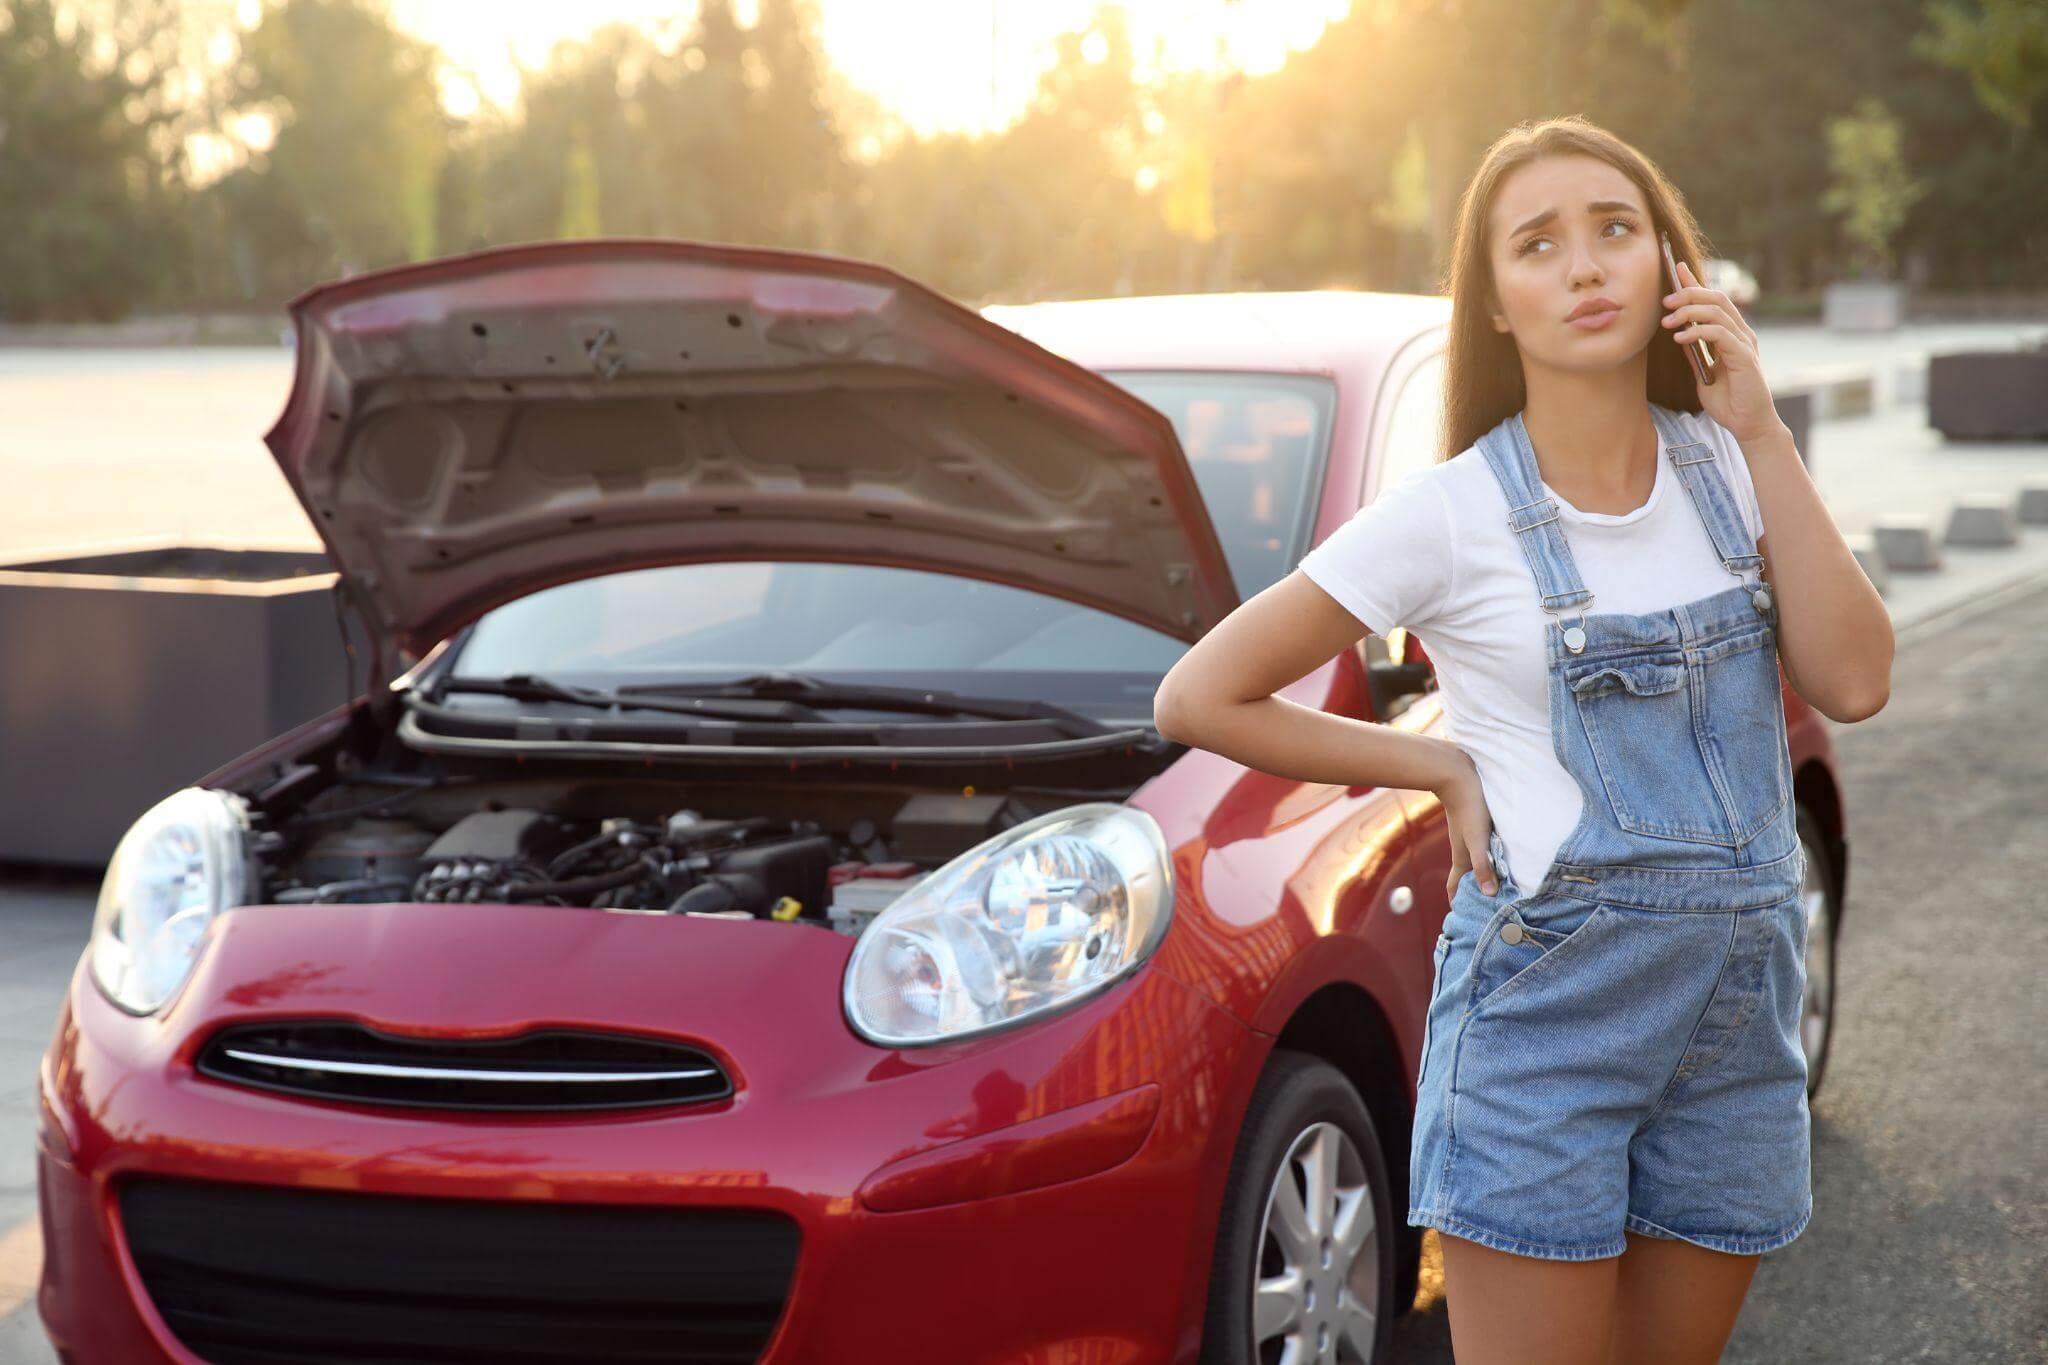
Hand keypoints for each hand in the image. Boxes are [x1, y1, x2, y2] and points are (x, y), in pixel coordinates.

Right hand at [1435, 753, 1498, 900]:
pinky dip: (1491, 860)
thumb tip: (1488, 895)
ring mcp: (1471, 840)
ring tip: (1500, 887)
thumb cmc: (1470, 809)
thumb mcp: (1478, 840)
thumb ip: (1483, 866)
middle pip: (1467, 878)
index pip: (1456, 887)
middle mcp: (1465, 852)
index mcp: (1462, 859)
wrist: (1459, 777)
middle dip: (1474, 894)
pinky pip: (1485, 851)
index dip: (1457, 902)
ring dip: (1485, 877)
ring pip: (1477, 864)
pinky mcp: (1478, 828)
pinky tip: (1504, 857)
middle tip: (1487, 908)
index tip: (1461, 917)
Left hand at [1662, 259, 1784, 443]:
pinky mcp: (1744, 357)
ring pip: (1718, 311)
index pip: (1714, 300)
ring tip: (1668, 322)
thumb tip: (1679, 334)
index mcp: (1732, 334)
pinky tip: (1680, 338)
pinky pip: (1720, 334)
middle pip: (1717, 297)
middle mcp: (1741, 333)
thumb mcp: (1703, 373)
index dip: (1695, 282)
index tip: (1675, 268)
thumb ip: (1695, 353)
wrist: (1748, 424)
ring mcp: (1744, 343)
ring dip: (1689, 312)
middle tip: (1665, 302)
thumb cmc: (1729, 401)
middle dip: (1689, 293)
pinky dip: (1698, 331)